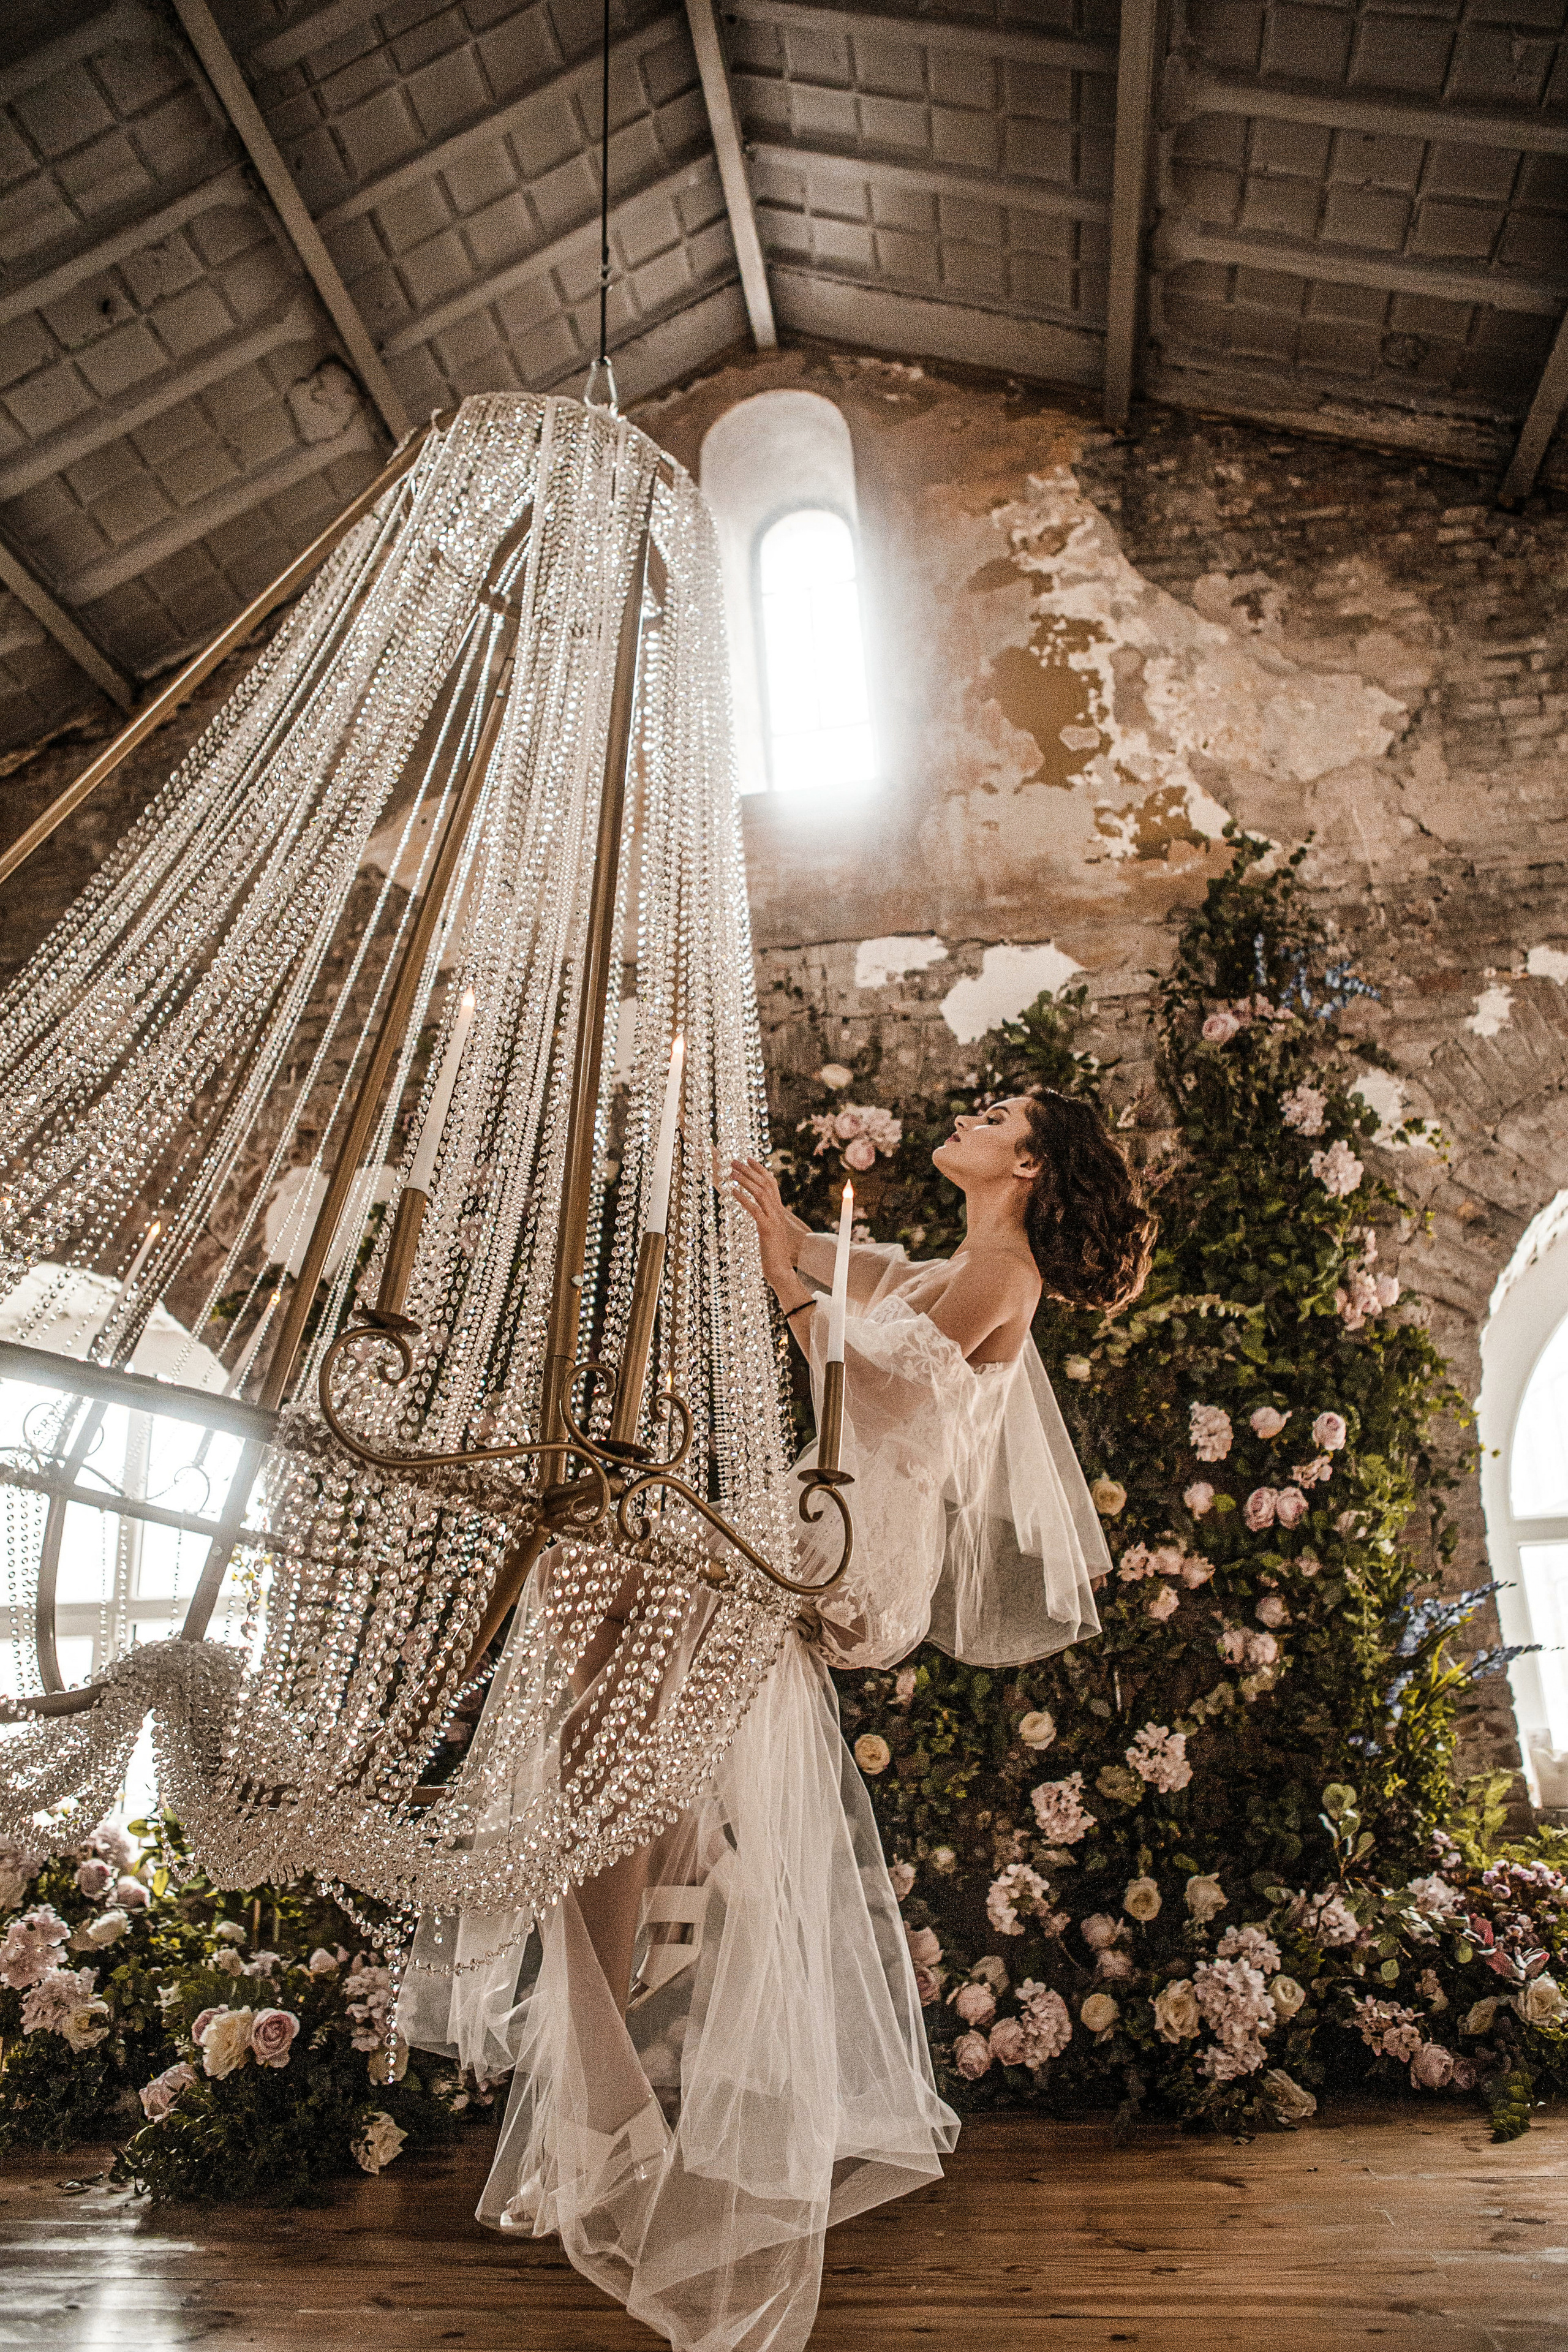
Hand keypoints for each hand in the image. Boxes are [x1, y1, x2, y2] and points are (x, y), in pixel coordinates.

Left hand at [726, 1156, 805, 1292]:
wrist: (780, 1269)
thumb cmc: (772, 1252)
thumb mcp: (768, 1230)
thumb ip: (764, 1218)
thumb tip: (756, 1210)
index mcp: (777, 1211)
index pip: (771, 1183)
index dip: (760, 1169)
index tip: (748, 1158)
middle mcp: (777, 1212)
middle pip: (764, 1184)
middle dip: (748, 1171)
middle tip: (733, 1161)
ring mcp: (773, 1220)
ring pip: (761, 1193)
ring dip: (745, 1181)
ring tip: (731, 1172)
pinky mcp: (767, 1230)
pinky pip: (755, 1210)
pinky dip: (744, 1199)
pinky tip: (733, 1192)